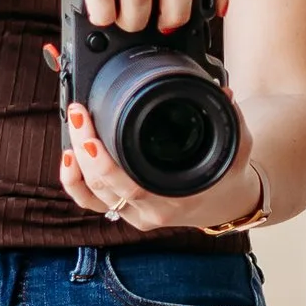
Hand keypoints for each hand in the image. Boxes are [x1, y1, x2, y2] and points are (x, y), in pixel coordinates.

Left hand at [59, 97, 262, 239]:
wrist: (224, 202)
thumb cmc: (225, 175)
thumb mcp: (235, 147)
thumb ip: (231, 119)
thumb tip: (224, 92)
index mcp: (174, 199)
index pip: (129, 186)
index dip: (102, 160)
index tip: (91, 127)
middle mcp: (150, 211)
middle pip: (102, 187)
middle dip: (83, 148)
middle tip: (79, 114)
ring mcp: (133, 213)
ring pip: (92, 195)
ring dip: (76, 162)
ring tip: (75, 127)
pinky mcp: (122, 209)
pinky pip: (90, 201)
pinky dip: (74, 181)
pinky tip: (69, 156)